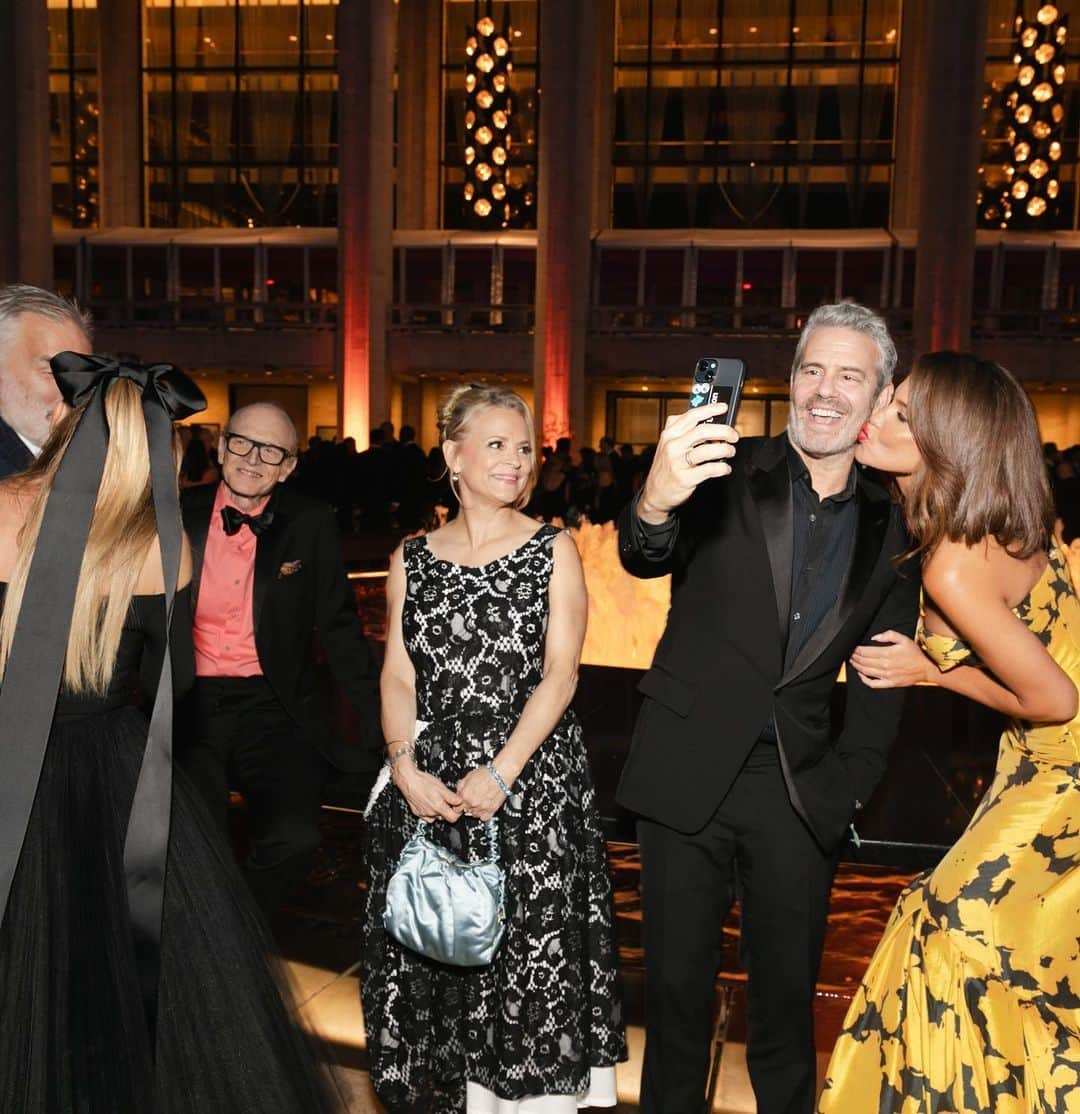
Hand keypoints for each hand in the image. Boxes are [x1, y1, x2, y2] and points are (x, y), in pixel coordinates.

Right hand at [392, 759, 463, 821]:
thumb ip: (452, 797)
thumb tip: (460, 801)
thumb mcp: (441, 787)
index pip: (453, 818)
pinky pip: (426, 816)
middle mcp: (431, 812)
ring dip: (438, 811)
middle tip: (448, 802)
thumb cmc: (423, 782)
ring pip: (435, 817)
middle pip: (444, 818)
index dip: (457, 812)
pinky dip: (429, 811)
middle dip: (448, 811)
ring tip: (437, 800)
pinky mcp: (417, 813)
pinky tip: (429, 803)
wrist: (408, 780)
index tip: (457, 807)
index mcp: (438, 806)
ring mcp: (423, 814)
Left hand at [455, 763, 511, 821]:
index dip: (459, 804)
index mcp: (465, 794)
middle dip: (467, 806)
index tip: (462, 802)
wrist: (500, 773)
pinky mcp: (491, 810)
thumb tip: (458, 791)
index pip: (456, 807)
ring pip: (474, 815)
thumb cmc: (487, 772)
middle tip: (473, 798)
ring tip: (480, 801)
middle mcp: (472, 803)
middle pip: (465, 811)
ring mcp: (482, 807)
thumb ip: (461, 786)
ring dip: (475, 810)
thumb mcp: (469, 775)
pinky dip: (484, 814)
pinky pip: (484, 818)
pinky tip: (485, 806)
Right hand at [637, 402, 738, 521]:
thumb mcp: (668, 445)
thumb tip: (712, 423)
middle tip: (734, 436)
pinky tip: (725, 468)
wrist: (655, 493)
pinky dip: (722, 468)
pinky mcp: (685, 478)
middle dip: (724, 431)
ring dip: (725, 450)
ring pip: (707, 450)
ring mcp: (677, 462)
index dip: (710, 410)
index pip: (691, 416)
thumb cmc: (666, 467)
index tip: (724, 408)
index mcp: (670, 434)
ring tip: (730, 451)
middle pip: (703, 431)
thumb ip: (684, 432)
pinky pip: (709, 469)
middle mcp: (672, 446)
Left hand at [850, 630, 933, 688]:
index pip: (866, 652)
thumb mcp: (904, 639)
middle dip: (855, 657)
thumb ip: (888, 635)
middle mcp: (885, 665)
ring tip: (853, 662)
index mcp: (887, 653)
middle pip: (864, 661)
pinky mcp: (889, 683)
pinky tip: (861, 675)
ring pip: (866, 671)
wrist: (926, 668)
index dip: (857, 650)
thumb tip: (874, 638)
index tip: (853, 648)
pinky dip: (864, 680)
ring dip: (857, 666)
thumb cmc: (915, 653)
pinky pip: (873, 684)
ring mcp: (887, 676)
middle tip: (850, 654)